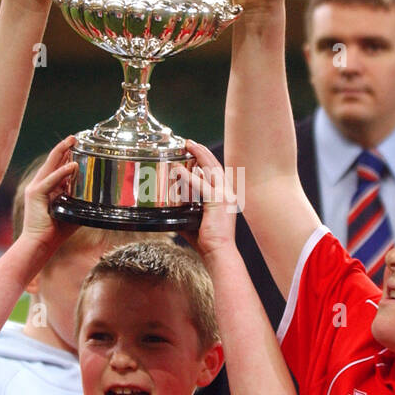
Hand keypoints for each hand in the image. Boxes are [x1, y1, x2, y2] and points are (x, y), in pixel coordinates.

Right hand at [20, 134, 79, 250]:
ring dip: (62, 152)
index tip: (76, 145)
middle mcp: (40, 185)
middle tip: (75, 137)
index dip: (66, 155)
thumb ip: (81, 202)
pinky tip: (72, 166)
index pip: (56, 166)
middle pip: (52, 161)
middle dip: (64, 147)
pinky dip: (62, 172)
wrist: (40, 244)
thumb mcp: (73, 212)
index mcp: (47, 188)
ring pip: (50, 165)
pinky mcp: (35, 195)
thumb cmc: (56, 231)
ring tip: (72, 142)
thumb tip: (99, 198)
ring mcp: (36, 188)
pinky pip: (50, 180)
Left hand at [174, 140, 237, 258]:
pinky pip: (201, 186)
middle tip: (189, 142)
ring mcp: (225, 196)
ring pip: (211, 169)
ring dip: (199, 155)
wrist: (218, 252)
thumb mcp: (192, 221)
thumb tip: (166, 210)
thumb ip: (181, 212)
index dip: (206, 159)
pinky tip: (179, 170)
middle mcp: (227, 193)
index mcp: (225, 196)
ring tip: (188, 145)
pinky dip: (190, 177)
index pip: (216, 172)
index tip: (195, 150)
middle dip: (202, 151)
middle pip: (215, 165)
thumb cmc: (207, 240)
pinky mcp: (217, 202)